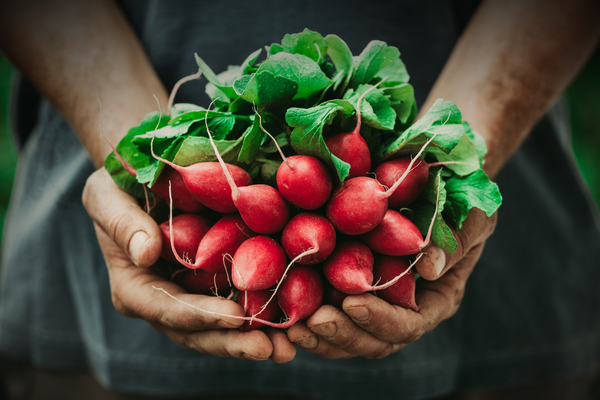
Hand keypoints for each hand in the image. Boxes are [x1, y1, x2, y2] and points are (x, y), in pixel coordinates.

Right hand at [82, 168, 295, 362]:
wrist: (146, 176)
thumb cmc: (119, 184)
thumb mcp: (107, 195)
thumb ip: (122, 223)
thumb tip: (146, 253)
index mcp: (135, 286)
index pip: (167, 308)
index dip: (201, 316)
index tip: (235, 317)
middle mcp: (164, 301)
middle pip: (198, 332)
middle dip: (233, 342)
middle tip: (270, 348)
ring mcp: (193, 295)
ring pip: (222, 327)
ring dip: (255, 338)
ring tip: (288, 348)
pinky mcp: (217, 283)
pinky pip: (240, 303)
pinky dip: (265, 314)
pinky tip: (293, 319)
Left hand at [287, 208, 495, 358]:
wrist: (437, 181)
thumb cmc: (463, 196)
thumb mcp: (471, 213)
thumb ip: (456, 239)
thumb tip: (432, 267)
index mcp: (435, 298)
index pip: (408, 324)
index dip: (380, 320)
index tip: (353, 303)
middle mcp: (402, 307)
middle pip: (372, 340)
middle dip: (342, 334)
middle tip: (312, 322)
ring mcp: (374, 299)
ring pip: (345, 333)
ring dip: (318, 333)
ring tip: (291, 324)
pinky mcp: (346, 283)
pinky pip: (325, 307)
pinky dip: (304, 309)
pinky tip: (280, 302)